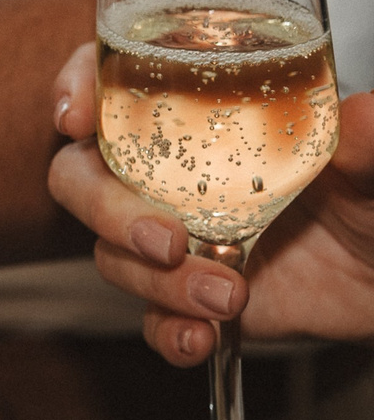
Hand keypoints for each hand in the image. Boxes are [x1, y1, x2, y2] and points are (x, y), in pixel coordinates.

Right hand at [47, 41, 373, 359]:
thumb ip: (369, 141)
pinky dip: (167, 331)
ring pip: (111, 252)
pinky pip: (151, 316)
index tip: (74, 115)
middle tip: (166, 240)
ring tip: (227, 296)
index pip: (113, 80)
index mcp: (200, 113)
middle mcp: (168, 172)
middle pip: (83, 176)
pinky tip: (199, 338)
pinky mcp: (189, 295)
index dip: (76, 85)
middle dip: (104, 209)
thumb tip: (361, 116)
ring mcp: (173, 235)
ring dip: (156, 281)